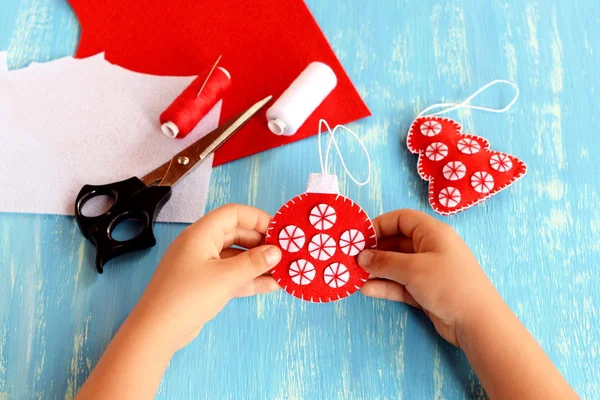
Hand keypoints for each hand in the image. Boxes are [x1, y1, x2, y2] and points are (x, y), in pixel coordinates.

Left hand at [135, 204, 281, 350]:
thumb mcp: (225, 277)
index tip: (279, 231)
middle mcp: (201, 245)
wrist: (157, 331)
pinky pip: (231, 275)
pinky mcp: (204, 285)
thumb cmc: (187, 297)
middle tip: (285, 253)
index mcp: (201, 233)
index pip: (233, 214)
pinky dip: (248, 279)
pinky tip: (270, 285)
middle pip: (237, 235)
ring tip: (283, 270)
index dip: (257, 219)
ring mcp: (202, 266)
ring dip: (258, 264)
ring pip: (236, 257)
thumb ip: (253, 263)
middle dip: (261, 244)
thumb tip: (276, 252)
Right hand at [357, 209, 497, 346]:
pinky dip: (385, 285)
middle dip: (374, 251)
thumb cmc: (448, 285)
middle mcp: (430, 248)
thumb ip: (384, 261)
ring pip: (396, 265)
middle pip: (396, 242)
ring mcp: (428, 271)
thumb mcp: (413, 269)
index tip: (360, 237)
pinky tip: (367, 290)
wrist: (477, 322)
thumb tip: (361, 257)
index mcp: (432, 233)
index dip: (379, 225)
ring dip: (377, 270)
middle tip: (352, 259)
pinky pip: (400, 284)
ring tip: (355, 276)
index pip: (402, 219)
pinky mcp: (425, 291)